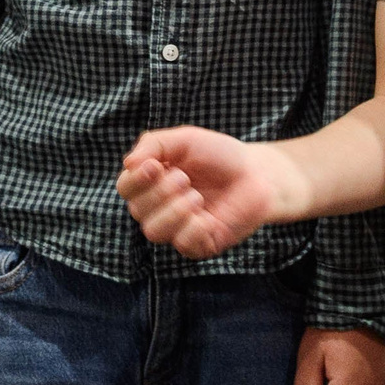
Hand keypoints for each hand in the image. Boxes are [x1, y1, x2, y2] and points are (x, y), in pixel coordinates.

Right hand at [117, 127, 293, 258]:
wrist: (258, 174)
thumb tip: (129, 164)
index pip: (126, 187)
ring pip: (154, 231)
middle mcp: (159, 207)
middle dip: (160, 192)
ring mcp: (178, 229)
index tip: (155, 166)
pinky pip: (183, 245)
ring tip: (197, 196)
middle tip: (185, 178)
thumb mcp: (185, 139)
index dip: (135, 180)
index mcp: (152, 181)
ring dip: (175, 211)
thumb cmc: (220, 155)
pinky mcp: (199, 245)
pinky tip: (208, 217)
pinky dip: (194, 228)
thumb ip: (154, 144)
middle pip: (137, 210)